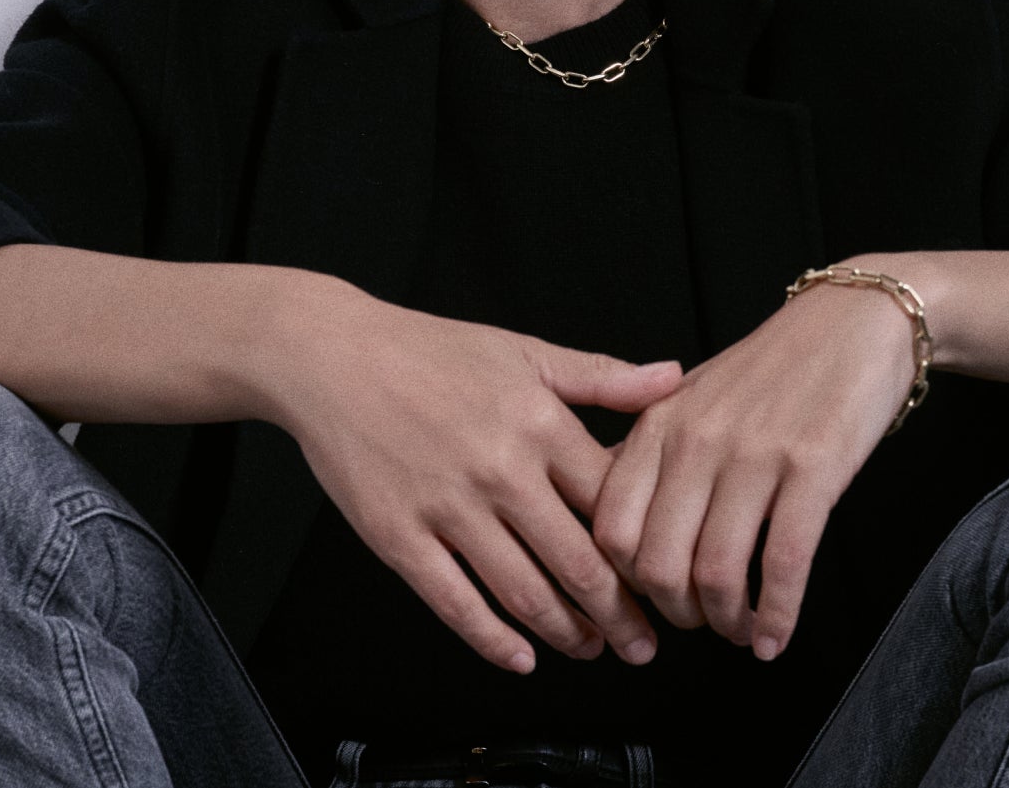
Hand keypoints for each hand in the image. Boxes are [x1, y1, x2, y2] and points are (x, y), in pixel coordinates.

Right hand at [270, 293, 683, 673]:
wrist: (334, 356)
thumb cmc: (431, 350)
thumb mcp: (525, 351)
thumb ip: (602, 376)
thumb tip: (674, 379)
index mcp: (539, 423)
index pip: (613, 503)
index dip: (645, 549)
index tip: (665, 577)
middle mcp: (500, 469)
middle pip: (578, 561)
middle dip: (620, 614)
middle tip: (643, 644)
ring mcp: (448, 507)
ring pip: (523, 591)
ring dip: (566, 632)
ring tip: (591, 649)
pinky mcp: (399, 536)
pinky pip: (455, 602)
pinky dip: (493, 640)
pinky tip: (520, 658)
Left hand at [590, 276, 917, 659]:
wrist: (853, 321)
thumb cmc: (773, 366)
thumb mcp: (693, 397)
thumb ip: (651, 453)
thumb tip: (615, 522)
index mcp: (659, 424)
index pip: (611, 528)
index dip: (625, 583)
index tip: (651, 600)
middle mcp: (697, 440)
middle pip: (656, 563)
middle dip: (677, 614)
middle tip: (702, 623)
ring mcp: (754, 454)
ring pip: (715, 572)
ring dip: (726, 623)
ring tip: (742, 632)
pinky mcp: (813, 467)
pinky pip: (783, 562)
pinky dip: (776, 616)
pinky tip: (775, 636)